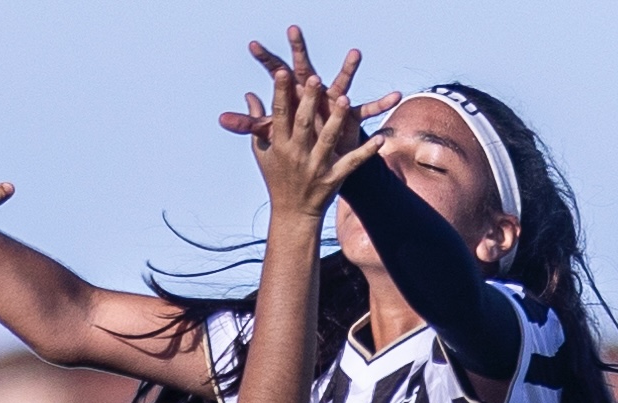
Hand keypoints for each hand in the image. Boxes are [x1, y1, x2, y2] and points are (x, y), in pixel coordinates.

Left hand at [219, 26, 398, 147]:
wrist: (317, 157)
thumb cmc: (293, 140)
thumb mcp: (270, 134)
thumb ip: (249, 124)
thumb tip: (221, 120)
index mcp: (292, 94)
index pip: (276, 73)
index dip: (265, 60)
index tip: (251, 45)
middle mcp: (312, 91)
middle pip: (304, 67)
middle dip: (298, 49)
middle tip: (292, 30)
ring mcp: (332, 101)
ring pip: (340, 81)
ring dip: (347, 68)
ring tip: (355, 53)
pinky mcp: (349, 116)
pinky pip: (367, 109)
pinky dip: (381, 104)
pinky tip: (396, 96)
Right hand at [249, 59, 381, 219]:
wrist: (292, 214)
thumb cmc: (277, 179)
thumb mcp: (263, 152)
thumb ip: (256, 123)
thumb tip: (250, 95)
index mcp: (280, 146)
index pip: (279, 116)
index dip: (281, 94)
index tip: (282, 72)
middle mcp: (296, 155)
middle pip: (303, 124)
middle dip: (308, 101)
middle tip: (315, 78)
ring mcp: (316, 167)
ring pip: (327, 140)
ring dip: (336, 120)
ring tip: (344, 99)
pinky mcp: (333, 178)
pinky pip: (352, 162)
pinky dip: (366, 152)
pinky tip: (379, 139)